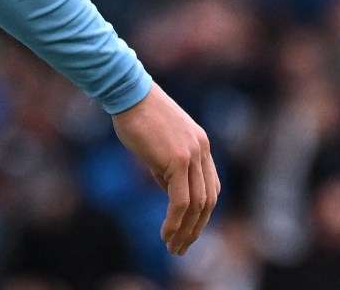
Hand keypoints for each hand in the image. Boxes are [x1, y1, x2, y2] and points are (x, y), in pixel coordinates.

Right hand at [112, 84, 219, 255]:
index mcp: (201, 145)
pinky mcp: (177, 160)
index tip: (188, 228)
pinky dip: (175, 221)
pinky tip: (166, 233)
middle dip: (196, 228)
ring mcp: (192, 154)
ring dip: (186, 231)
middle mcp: (202, 150)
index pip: (211, 187)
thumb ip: (168, 168)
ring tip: (173, 247)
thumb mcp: (158, 145)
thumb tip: (170, 192)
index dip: (202, 212)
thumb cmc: (136, 115)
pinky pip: (181, 200)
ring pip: (197, 204)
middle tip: (182, 247)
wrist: (128, 93)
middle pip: (209, 200)